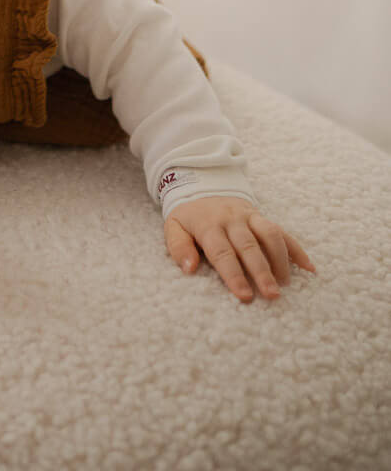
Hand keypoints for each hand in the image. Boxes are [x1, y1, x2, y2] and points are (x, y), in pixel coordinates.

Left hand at [164, 196, 315, 301]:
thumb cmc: (190, 218)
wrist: (202, 187)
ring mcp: (250, 216)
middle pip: (249, 246)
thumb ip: (178, 247)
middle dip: (261, 271)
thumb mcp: (174, 228)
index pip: (222, 252)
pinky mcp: (262, 217)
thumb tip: (189, 268)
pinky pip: (282, 232)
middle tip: (272, 295)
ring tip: (286, 284)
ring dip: (280, 259)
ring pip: (270, 234)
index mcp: (208, 225)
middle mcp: (231, 220)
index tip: (245, 296)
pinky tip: (309, 268)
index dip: (234, 275)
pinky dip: (297, 249)